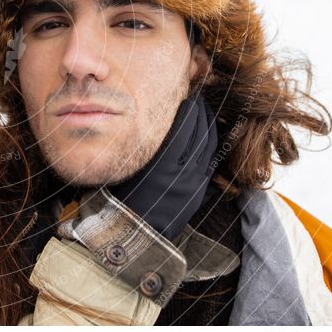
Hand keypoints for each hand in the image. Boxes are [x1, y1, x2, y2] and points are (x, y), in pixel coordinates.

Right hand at [110, 93, 217, 240]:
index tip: (185, 95)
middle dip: (200, 112)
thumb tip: (153, 119)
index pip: (182, 127)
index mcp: (161, 166)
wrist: (133, 236)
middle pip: (199, 134)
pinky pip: (210, 163)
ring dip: (208, 126)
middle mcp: (182, 174)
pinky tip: (207, 136)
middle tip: (196, 97)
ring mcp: (193, 184)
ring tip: (203, 111)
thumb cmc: (119, 199)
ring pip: (209, 147)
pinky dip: (211, 145)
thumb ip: (142, 146)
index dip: (187, 108)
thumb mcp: (125, 168)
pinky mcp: (197, 193)